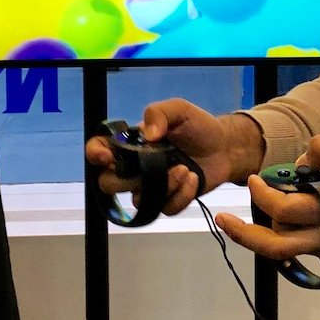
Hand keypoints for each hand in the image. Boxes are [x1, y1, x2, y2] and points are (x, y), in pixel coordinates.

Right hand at [85, 100, 263, 216]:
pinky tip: (193, 179)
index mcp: (131, 144)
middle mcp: (135, 167)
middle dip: (126, 180)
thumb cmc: (198, 126)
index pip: (98, 150)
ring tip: (185, 170)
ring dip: (162, 186)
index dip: (95, 154)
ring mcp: (151, 187)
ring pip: (139, 200)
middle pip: (109, 184)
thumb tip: (147, 134)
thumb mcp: (179, 110)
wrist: (225, 147)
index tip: (107, 156)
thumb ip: (159, 113)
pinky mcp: (169, 200)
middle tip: (151, 168)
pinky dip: (180, 196)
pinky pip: (164, 209)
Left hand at [214, 133, 319, 264]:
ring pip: (284, 253)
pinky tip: (279, 224)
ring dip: (262, 237)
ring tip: (242, 224)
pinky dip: (286, 238)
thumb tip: (298, 163)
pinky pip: (301, 252)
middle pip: (274, 246)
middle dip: (243, 234)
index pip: (284, 210)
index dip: (262, 194)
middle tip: (223, 220)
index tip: (255, 181)